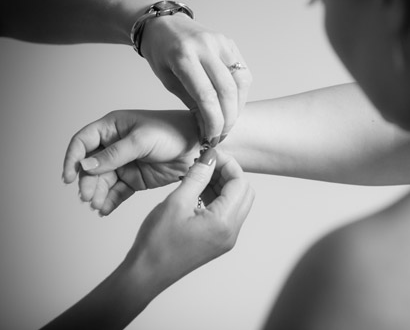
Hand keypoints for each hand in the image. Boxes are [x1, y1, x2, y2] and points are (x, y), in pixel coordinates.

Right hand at [62, 110, 199, 215]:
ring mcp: (125, 163)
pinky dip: (109, 201)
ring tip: (97, 205)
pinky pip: (116, 191)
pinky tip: (104, 210)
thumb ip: (114, 154)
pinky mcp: (135, 178)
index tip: (68, 177)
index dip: (72, 158)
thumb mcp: (142, 140)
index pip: (83, 142)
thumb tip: (86, 165)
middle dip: (87, 182)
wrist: (201, 148)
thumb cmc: (174, 133)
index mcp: (113, 127)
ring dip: (97, 193)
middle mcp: (115, 145)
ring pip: (102, 181)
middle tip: (88, 197)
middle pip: (90, 166)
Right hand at [126, 148, 253, 288]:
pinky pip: (227, 213)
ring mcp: (226, 238)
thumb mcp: (176, 202)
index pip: (240, 183)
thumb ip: (197, 177)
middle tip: (206, 163)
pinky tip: (198, 190)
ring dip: (222, 185)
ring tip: (199, 175)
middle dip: (228, 173)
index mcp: (224, 222)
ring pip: (236, 202)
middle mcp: (231, 232)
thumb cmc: (156, 243)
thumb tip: (210, 157)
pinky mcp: (219, 241)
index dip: (227, 164)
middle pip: (244, 192)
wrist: (146, 274)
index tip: (209, 155)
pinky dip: (217, 198)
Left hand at [140, 14, 251, 145]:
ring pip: (240, 82)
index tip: (211, 137)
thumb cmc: (161, 53)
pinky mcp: (230, 43)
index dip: (213, 121)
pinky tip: (232, 105)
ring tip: (228, 122)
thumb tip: (208, 128)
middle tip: (222, 135)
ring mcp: (221, 42)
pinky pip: (243, 72)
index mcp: (183, 55)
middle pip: (227, 90)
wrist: (164, 23)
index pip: (206, 95)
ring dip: (238, 107)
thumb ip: (190, 102)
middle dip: (228, 119)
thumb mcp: (168, 80)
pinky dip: (241, 93)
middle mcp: (206, 46)